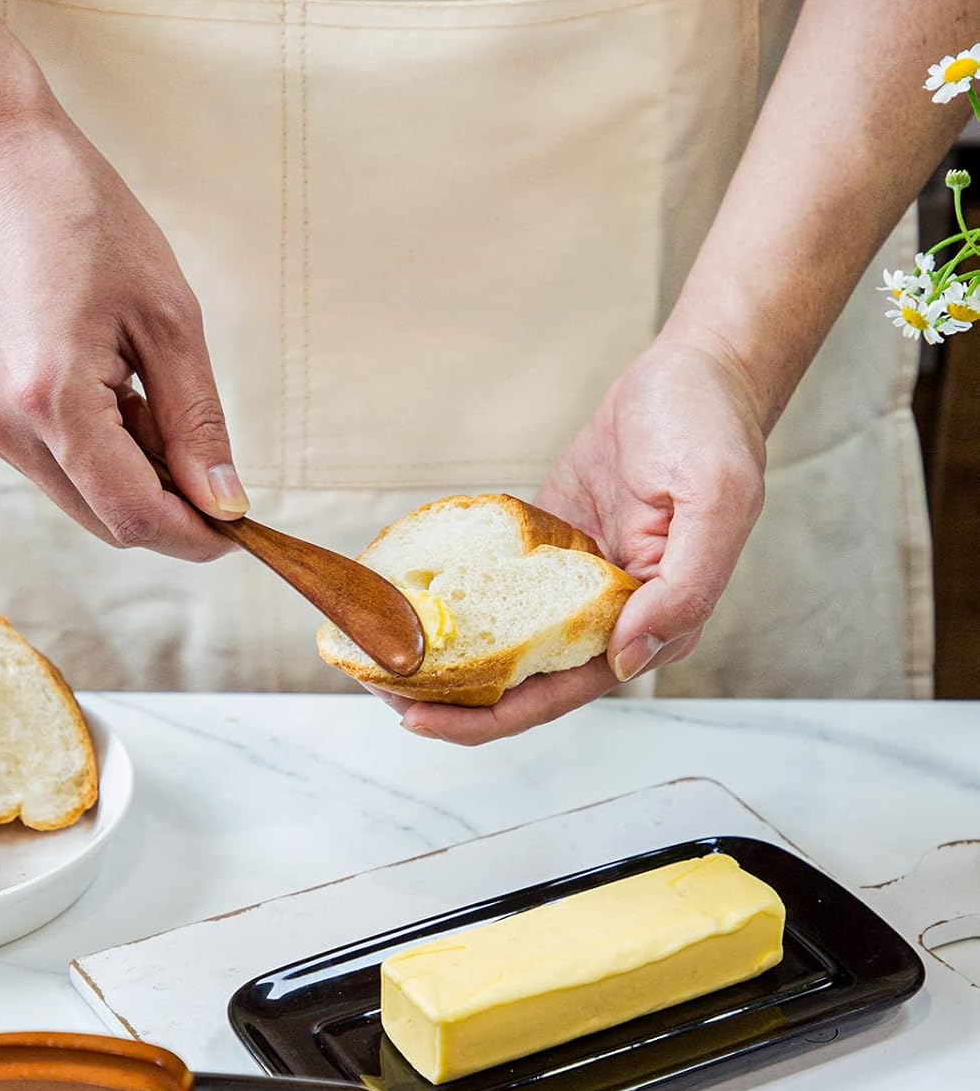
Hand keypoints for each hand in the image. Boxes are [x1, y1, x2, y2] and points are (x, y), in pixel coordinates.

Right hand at [0, 111, 246, 559]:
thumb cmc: (82, 219)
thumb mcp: (168, 319)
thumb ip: (197, 423)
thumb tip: (225, 501)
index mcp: (53, 400)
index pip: (134, 515)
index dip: (195, 537)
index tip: (240, 530)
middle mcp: (7, 424)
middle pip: (107, 521)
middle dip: (172, 516)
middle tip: (220, 480)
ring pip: (82, 499)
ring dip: (138, 483)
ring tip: (160, 409)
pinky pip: (57, 466)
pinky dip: (104, 457)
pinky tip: (123, 401)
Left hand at [385, 333, 766, 743]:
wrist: (694, 371)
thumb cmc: (712, 431)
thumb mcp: (715, 502)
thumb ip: (682, 589)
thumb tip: (627, 659)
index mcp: (653, 626)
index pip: (560, 692)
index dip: (489, 716)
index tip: (422, 719)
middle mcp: (609, 619)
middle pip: (519, 680)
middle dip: (448, 698)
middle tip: (376, 691)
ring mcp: (574, 587)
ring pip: (502, 642)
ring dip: (444, 656)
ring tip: (375, 654)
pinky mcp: (549, 551)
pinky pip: (495, 587)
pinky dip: (453, 599)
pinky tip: (401, 598)